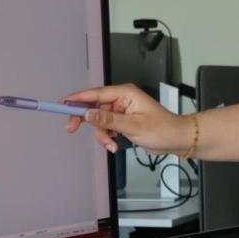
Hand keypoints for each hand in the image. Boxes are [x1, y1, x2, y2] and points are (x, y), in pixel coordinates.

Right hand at [61, 83, 186, 153]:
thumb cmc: (163, 129)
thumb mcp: (133, 125)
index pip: (95, 93)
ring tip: (112, 143)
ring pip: (98, 121)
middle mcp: (121, 100)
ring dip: (101, 134)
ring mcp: (121, 111)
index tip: (62, 103)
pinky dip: (107, 137)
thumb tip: (89, 113)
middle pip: (93, 107)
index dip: (77, 98)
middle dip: (86, 120)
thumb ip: (108, 119)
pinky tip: (115, 144)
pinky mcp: (122, 121)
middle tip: (71, 129)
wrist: (175, 139)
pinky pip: (106, 128)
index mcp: (125, 93)